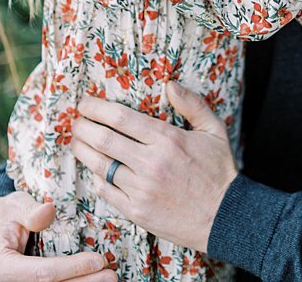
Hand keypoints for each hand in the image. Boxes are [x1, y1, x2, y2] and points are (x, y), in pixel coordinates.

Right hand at [0, 192, 114, 281]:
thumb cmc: (3, 214)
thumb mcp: (14, 206)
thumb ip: (31, 211)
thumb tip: (49, 211)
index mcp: (0, 266)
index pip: (41, 273)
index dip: (71, 268)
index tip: (98, 260)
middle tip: (111, 276)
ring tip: (108, 278)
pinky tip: (92, 278)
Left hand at [70, 85, 236, 251]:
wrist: (225, 216)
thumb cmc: (219, 172)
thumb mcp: (215, 132)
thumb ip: (194, 106)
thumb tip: (170, 85)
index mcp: (168, 140)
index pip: (121, 118)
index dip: (96, 108)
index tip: (85, 103)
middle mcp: (151, 163)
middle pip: (102, 140)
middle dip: (82, 127)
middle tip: (76, 122)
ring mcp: (141, 188)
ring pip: (99, 165)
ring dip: (82, 151)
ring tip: (77, 143)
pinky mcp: (136, 210)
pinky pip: (106, 191)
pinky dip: (97, 178)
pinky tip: (96, 170)